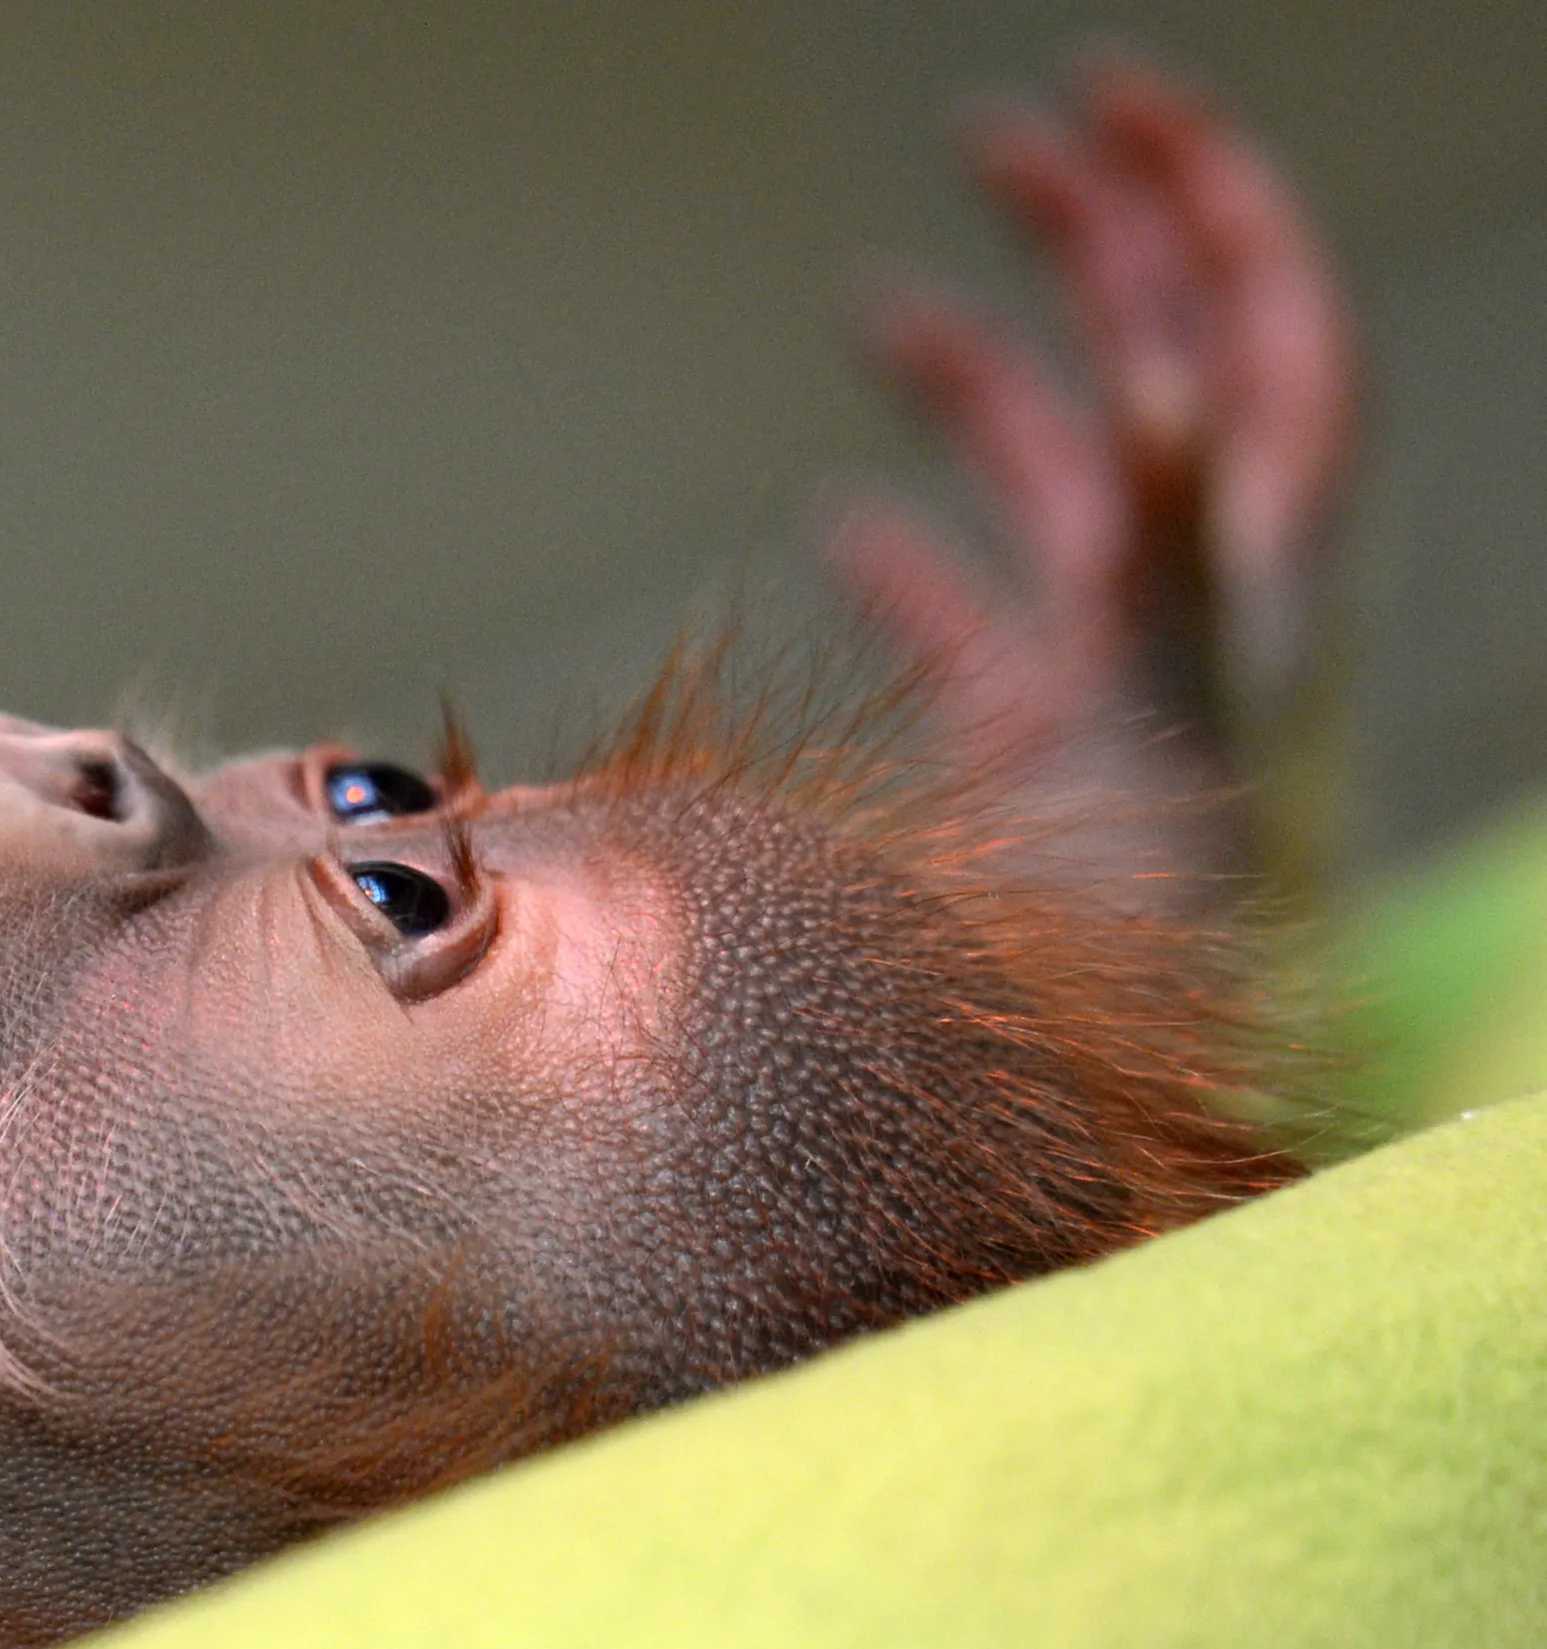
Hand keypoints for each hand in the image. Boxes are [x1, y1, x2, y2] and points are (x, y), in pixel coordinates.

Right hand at [828, 54, 1356, 905]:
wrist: (1111, 1090)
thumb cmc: (1167, 923)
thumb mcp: (1185, 690)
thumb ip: (1179, 529)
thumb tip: (1171, 371)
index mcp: (1261, 559)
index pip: (1269, 321)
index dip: (1206, 190)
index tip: (1112, 90)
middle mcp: (1194, 589)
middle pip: (1158, 358)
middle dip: (1085, 233)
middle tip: (993, 134)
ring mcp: (1105, 662)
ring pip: (1046, 474)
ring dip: (971, 374)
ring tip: (876, 298)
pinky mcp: (1023, 744)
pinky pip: (961, 615)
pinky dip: (900, 557)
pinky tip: (838, 521)